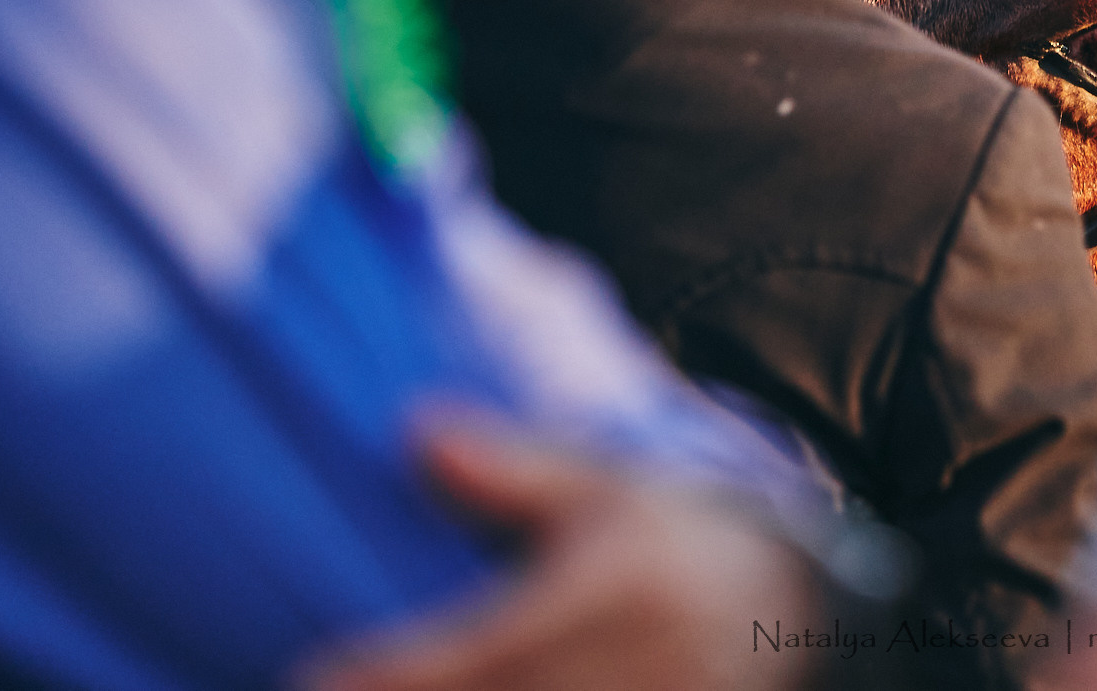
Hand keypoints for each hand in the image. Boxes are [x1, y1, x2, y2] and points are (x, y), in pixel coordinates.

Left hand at [303, 412, 813, 690]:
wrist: (783, 602)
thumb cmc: (671, 537)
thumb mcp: (601, 488)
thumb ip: (512, 469)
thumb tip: (417, 432)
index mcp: (616, 591)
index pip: (479, 654)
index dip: (389, 676)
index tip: (313, 673)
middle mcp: (640, 667)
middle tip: (317, 690)